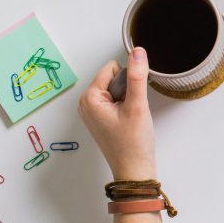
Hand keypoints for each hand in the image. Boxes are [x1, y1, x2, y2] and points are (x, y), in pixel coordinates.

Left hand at [78, 47, 156, 180]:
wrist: (134, 170)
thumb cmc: (133, 143)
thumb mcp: (137, 106)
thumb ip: (137, 76)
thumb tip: (137, 52)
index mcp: (89, 98)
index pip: (112, 68)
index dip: (129, 80)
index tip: (131, 99)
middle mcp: (86, 103)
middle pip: (113, 78)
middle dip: (127, 89)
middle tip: (131, 110)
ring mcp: (92, 111)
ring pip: (115, 88)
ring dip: (127, 98)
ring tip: (130, 116)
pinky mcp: (100, 118)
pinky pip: (115, 99)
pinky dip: (125, 106)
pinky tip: (129, 120)